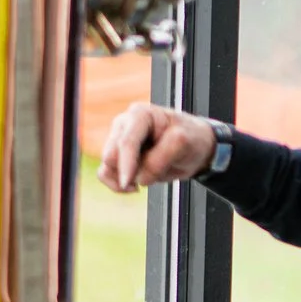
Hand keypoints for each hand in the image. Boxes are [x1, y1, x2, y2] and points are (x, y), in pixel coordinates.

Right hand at [98, 102, 218, 193]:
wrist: (195, 147)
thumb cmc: (191, 138)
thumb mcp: (183, 144)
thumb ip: (160, 159)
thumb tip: (139, 178)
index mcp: (140, 114)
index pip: (127, 142)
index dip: (126, 164)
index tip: (128, 183)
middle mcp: (124, 125)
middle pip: (111, 155)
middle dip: (129, 171)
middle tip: (154, 176)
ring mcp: (118, 140)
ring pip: (107, 167)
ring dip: (125, 179)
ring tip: (150, 178)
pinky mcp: (117, 156)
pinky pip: (106, 175)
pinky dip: (118, 185)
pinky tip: (135, 187)